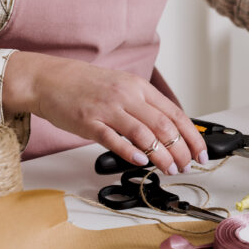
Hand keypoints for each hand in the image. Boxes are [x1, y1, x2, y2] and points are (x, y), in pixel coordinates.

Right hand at [3, 52, 206, 174]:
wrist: (47, 78)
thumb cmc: (84, 86)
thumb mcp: (121, 87)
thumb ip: (144, 106)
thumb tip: (169, 131)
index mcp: (139, 87)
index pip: (176, 114)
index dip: (193, 136)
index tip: (201, 154)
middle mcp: (127, 96)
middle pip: (165, 126)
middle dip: (181, 150)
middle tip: (187, 166)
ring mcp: (107, 108)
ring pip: (144, 134)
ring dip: (162, 156)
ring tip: (170, 170)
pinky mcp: (88, 122)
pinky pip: (114, 138)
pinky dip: (130, 152)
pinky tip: (142, 163)